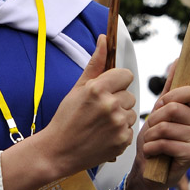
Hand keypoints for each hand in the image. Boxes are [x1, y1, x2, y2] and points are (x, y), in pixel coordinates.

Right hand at [45, 34, 136, 172]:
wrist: (58, 151)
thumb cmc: (66, 118)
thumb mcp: (78, 88)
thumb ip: (95, 63)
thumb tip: (104, 38)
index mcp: (98, 89)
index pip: (125, 75)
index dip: (116, 82)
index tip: (106, 90)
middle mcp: (110, 106)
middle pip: (129, 95)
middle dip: (117, 100)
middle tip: (99, 111)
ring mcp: (117, 125)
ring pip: (131, 112)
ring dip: (120, 117)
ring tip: (101, 124)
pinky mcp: (122, 141)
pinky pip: (130, 129)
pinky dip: (120, 132)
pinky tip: (104, 135)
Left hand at [134, 85, 189, 186]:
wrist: (150, 171)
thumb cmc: (155, 140)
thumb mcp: (159, 112)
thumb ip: (169, 89)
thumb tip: (177, 61)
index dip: (171, 97)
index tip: (160, 106)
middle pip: (174, 108)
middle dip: (154, 119)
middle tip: (150, 129)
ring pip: (166, 127)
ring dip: (150, 136)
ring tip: (149, 142)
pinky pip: (167, 143)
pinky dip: (152, 148)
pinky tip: (151, 152)